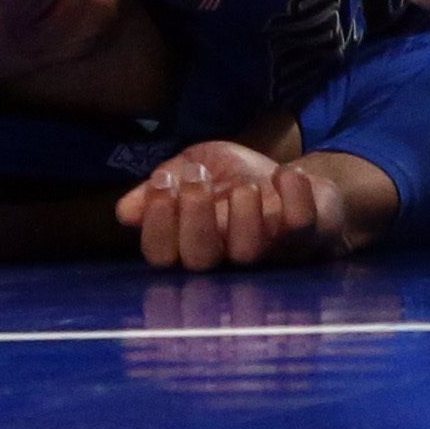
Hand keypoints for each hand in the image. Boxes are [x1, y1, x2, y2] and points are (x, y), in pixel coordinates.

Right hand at [115, 140, 384, 269]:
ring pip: (247, 252)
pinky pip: (298, 226)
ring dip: (242, 215)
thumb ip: (161, 186)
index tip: (163, 180)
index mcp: (191, 243)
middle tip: (197, 180)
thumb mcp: (193, 167)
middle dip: (193, 218)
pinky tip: (285, 174)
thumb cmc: (235, 180)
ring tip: (245, 187)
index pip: (161, 254)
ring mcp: (266, 251)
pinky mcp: (305, 238)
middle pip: (199, 261)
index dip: (157, 222)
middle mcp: (224, 256)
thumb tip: (124, 211)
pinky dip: (293, 195)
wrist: (295, 181)